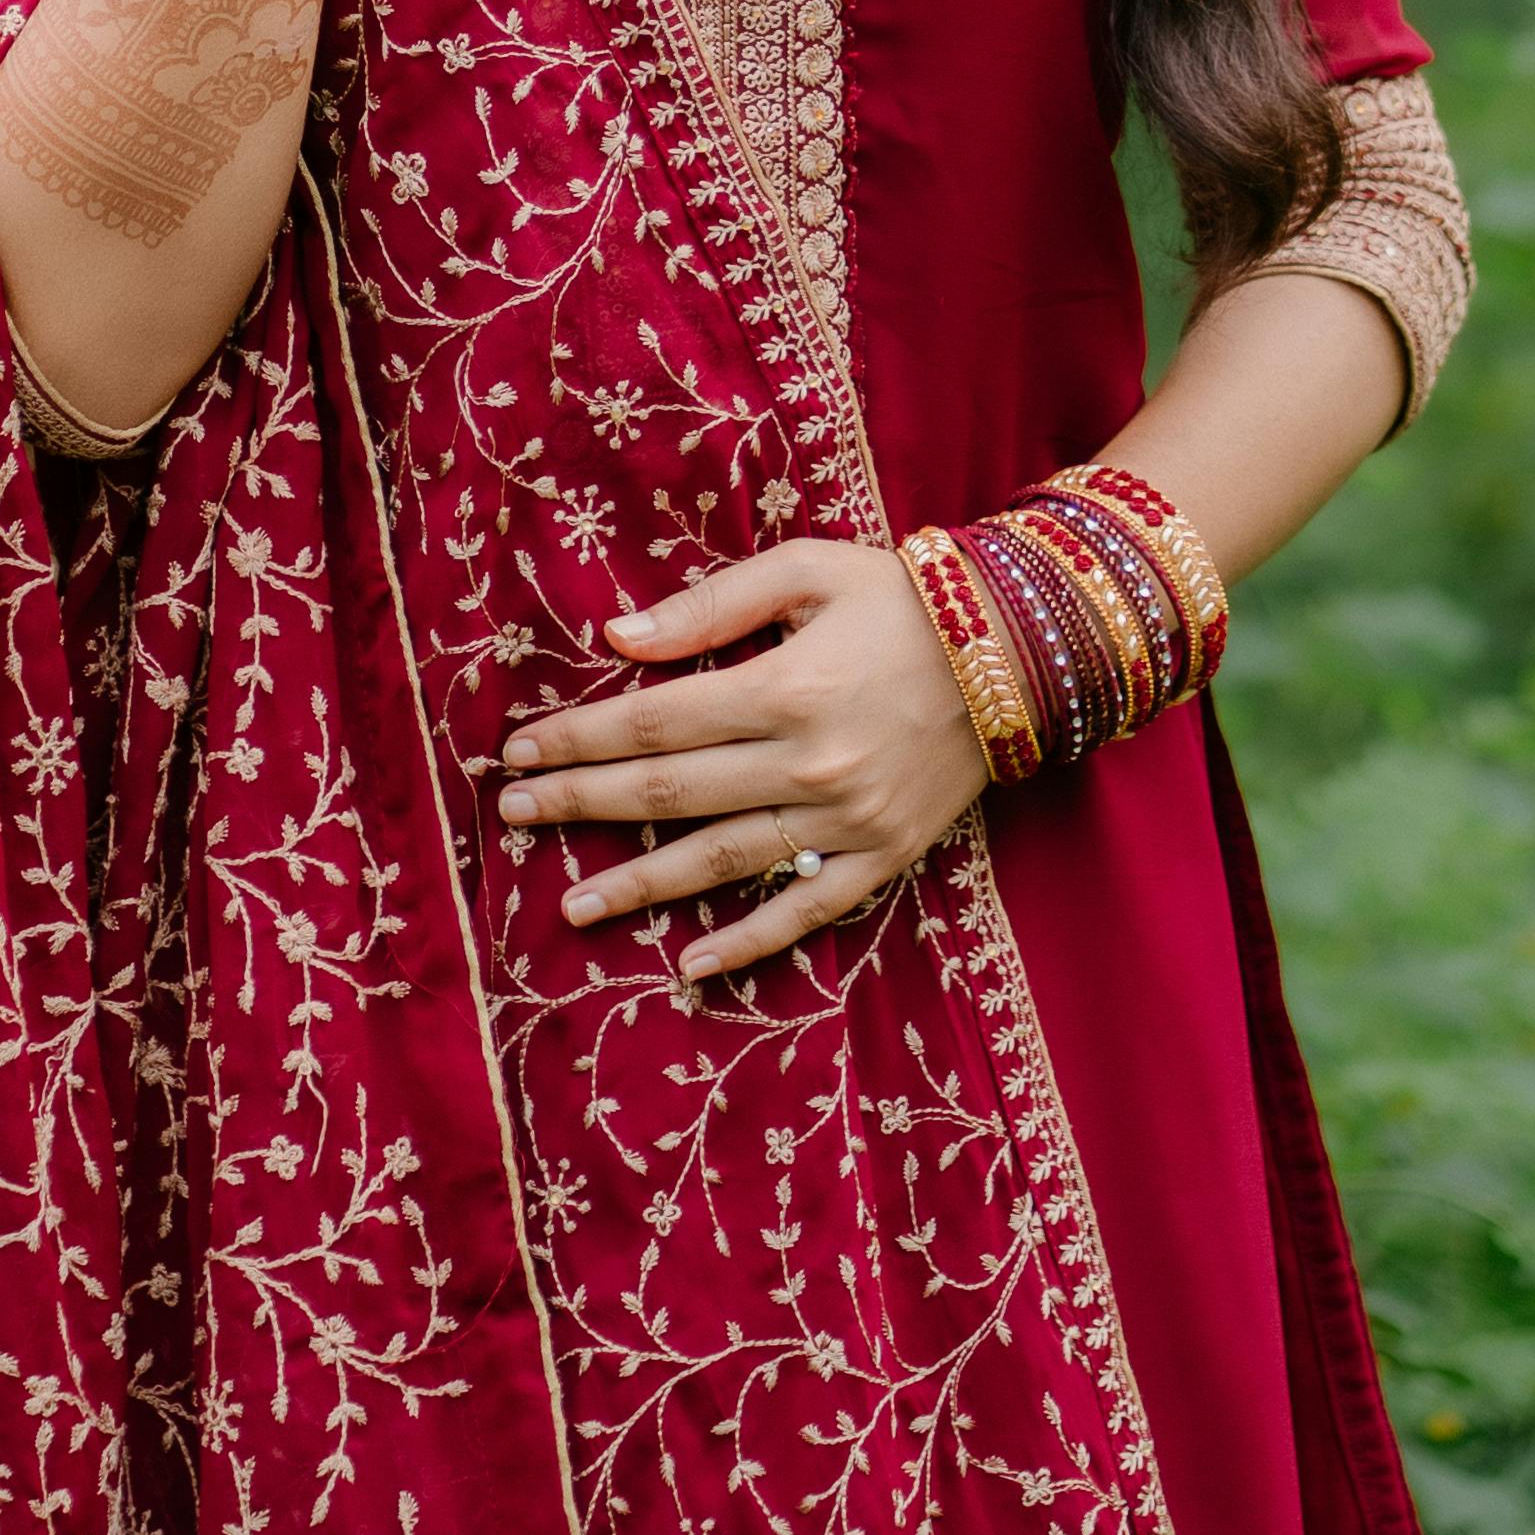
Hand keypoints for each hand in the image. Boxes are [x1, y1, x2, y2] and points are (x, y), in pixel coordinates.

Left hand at [495, 532, 988, 981]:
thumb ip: (710, 607)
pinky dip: (746, 940)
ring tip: (572, 907)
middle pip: (670, 794)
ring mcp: (846, 820)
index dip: (578, 737)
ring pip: (721, 862)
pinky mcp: (883, 856)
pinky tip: (689, 963)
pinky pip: (804, 908)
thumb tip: (619, 639)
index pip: (653, 723)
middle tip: (513, 815)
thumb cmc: (901, 597)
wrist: (1022, 651)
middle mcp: (808, 763)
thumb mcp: (806, 572)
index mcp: (783, 688)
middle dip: (581, 803)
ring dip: (640, 887)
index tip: (516, 748)